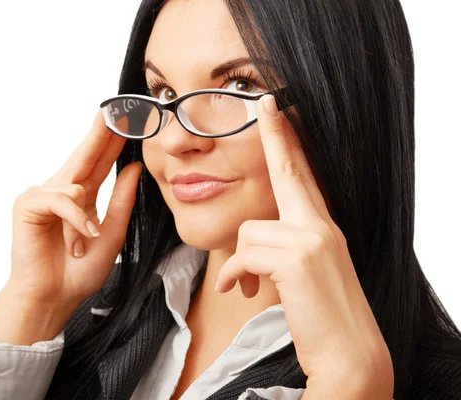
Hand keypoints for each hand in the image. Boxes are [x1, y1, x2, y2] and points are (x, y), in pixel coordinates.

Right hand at [7, 109, 140, 309]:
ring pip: (73, 182)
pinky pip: (59, 199)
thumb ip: (122, 201)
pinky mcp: (27, 205)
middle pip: (84, 155)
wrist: (54, 298)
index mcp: (81, 197)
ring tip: (87, 239)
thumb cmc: (78, 271)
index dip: (114, 142)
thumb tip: (134, 168)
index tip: (131, 120)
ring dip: (85, 215)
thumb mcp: (111, 233)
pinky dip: (74, 218)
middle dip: (100, 133)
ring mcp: (42, 196)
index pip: (100, 162)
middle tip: (117, 109)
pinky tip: (80, 237)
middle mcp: (62, 192)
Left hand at [215, 95, 393, 391]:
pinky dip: (235, 276)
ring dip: (241, 263)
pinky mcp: (297, 260)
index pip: (303, 176)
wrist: (349, 354)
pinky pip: (244, 256)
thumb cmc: (322, 315)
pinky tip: (241, 292)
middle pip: (289, 174)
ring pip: (249, 231)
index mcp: (322, 227)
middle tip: (266, 102)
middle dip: (276, 137)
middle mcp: (321, 226)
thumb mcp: (305, 273)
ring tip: (249, 286)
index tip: (278, 110)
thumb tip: (250, 241)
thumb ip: (283, 248)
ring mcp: (312, 240)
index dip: (290, 142)